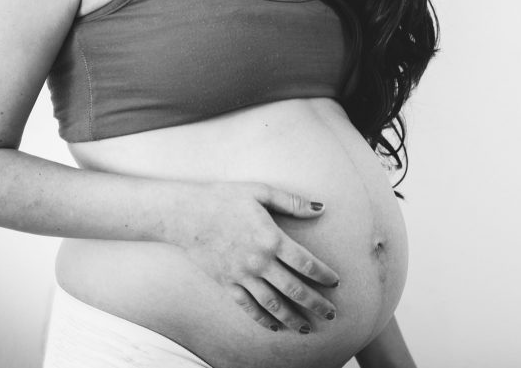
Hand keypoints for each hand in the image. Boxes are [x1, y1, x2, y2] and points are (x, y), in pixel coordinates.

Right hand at [168, 181, 339, 332]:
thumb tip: (320, 208)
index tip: (335, 282)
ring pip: (273, 304)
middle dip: (315, 303)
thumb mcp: (260, 192)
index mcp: (271, 238)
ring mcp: (242, 276)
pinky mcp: (227, 284)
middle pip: (294, 289)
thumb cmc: (224, 198)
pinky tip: (274, 326)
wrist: (185, 214)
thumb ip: (292, 202)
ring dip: (292, 318)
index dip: (323, 275)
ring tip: (307, 328)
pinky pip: (248, 307)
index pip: (306, 263)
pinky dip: (263, 319)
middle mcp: (259, 262)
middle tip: (331, 313)